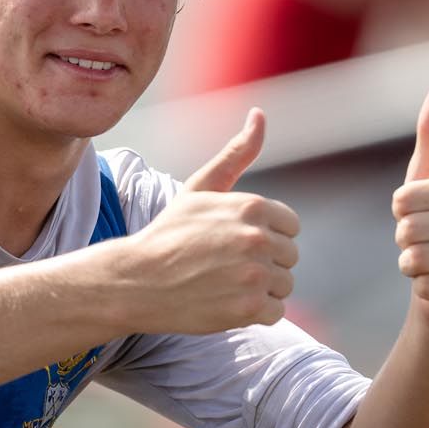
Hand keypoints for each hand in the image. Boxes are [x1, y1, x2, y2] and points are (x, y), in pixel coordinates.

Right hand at [122, 109, 300, 334]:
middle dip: (265, 263)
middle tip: (226, 266)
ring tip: (225, 284)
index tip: (235, 243)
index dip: (266, 236)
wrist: (137, 280)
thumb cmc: (169, 232)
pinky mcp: (247, 309)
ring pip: (284, 285)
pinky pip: (276, 312)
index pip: (291, 227)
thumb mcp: (201, 188)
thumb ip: (236, 154)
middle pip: (290, 257)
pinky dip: (256, 313)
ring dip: (261, 289)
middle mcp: (257, 239)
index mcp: (252, 206)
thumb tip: (259, 114)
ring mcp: (253, 275)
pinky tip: (227, 303)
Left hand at [393, 84, 428, 326]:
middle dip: (403, 241)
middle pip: (410, 230)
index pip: (405, 198)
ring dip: (410, 265)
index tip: (415, 215)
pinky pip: (428, 288)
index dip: (399, 212)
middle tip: (420, 243)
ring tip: (427, 263)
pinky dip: (422, 288)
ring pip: (418, 260)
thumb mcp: (425, 176)